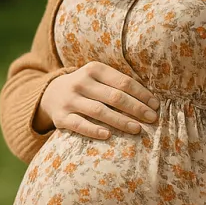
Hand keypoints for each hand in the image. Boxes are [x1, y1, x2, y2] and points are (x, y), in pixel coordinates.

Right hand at [37, 61, 160, 139]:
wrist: (50, 94)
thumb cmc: (86, 87)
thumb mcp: (98, 78)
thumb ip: (117, 84)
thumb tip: (149, 100)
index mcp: (94, 69)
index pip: (123, 82)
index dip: (141, 94)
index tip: (155, 105)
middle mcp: (80, 82)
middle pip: (114, 96)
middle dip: (136, 108)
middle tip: (152, 118)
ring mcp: (70, 100)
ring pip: (99, 111)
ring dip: (120, 121)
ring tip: (137, 128)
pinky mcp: (61, 117)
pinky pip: (79, 125)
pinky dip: (94, 130)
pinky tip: (108, 135)